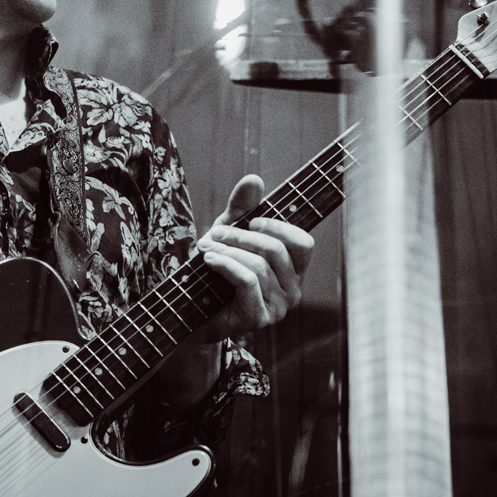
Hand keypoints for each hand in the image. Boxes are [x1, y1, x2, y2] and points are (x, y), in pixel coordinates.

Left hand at [196, 174, 313, 340]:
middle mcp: (292, 290)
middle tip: (214, 233)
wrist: (192, 308)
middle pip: (276, 250)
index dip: (279, 227)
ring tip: (205, 247)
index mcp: (293, 270)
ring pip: (259, 265)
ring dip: (227, 250)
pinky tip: (209, 260)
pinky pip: (247, 281)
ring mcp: (278, 307)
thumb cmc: (217, 269)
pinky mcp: (258, 317)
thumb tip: (254, 178)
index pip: (303, 243)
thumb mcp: (229, 232)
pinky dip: (225, 265)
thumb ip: (242, 208)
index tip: (252, 221)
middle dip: (241, 236)